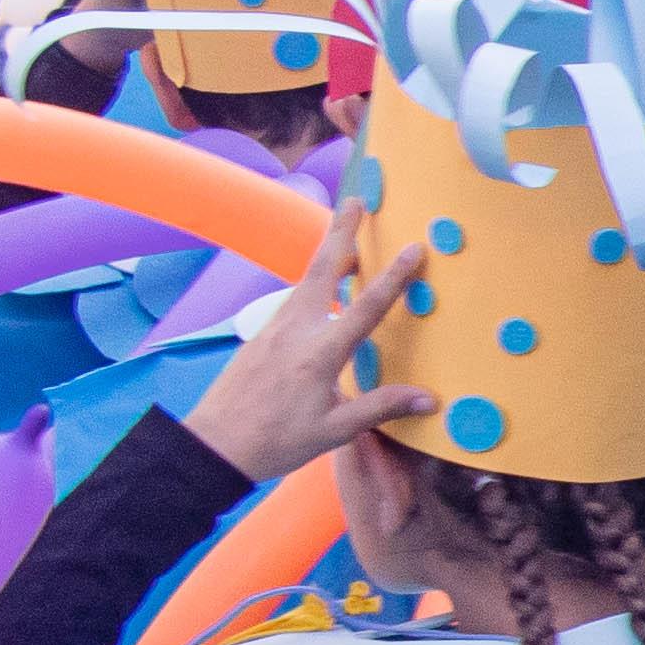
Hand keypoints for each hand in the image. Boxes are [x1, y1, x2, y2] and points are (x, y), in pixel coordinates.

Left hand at [183, 221, 437, 482]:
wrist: (214, 444)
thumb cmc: (276, 441)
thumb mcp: (334, 431)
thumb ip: (381, 407)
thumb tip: (430, 398)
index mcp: (319, 353)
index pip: (366, 307)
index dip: (393, 277)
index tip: (412, 248)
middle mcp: (295, 330)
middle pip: (323, 269)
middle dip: (341, 232)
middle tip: (355, 200)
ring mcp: (273, 329)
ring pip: (306, 281)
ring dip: (328, 254)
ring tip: (345, 234)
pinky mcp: (261, 336)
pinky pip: (293, 299)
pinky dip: (313, 282)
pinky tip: (320, 287)